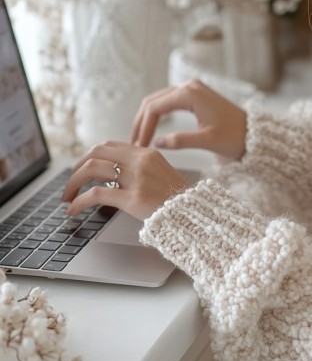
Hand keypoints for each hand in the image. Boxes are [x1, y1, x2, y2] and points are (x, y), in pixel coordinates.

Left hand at [62, 141, 187, 219]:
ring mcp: (136, 179)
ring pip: (92, 169)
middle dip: (77, 167)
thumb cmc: (178, 199)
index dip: (89, 156)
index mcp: (146, 153)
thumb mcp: (161, 173)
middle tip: (70, 182)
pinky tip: (73, 209)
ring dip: (73, 183)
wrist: (195, 215)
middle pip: (96, 152)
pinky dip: (79, 201)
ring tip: (67, 197)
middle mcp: (140, 162)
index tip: (82, 169)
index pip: (108, 145)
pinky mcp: (133, 198)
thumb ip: (139, 168)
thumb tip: (114, 172)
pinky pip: (96, 194)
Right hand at [130, 79, 246, 159]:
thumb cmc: (235, 137)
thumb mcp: (207, 141)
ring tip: (140, 139)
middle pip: (153, 101)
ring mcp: (192, 89)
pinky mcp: (195, 95)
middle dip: (141, 122)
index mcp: (190, 94)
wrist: (254, 133)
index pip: (155, 108)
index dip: (143, 127)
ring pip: (159, 100)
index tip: (138, 146)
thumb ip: (181, 141)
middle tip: (133, 143)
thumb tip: (156, 144)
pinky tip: (152, 130)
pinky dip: (158, 115)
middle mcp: (189, 86)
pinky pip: (169, 102)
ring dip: (148, 118)